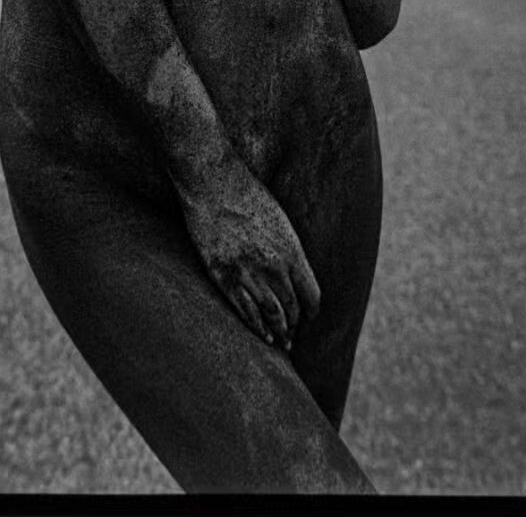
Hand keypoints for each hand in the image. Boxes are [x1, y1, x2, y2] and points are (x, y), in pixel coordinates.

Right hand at [175, 150, 320, 349]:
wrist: (213, 182)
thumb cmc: (247, 193)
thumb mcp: (279, 219)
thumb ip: (288, 248)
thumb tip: (293, 271)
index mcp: (292, 250)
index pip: (312, 294)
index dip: (311, 310)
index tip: (309, 316)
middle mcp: (274, 267)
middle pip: (292, 308)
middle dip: (295, 325)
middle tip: (293, 335)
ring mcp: (248, 273)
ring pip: (271, 315)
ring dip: (279, 332)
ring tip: (281, 343)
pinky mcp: (224, 276)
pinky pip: (245, 310)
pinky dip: (256, 327)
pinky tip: (262, 336)